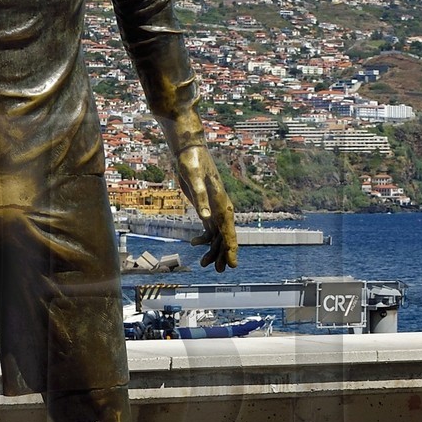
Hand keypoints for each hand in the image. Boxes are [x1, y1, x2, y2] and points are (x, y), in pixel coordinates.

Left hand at [173, 140, 236, 270]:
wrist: (189, 151)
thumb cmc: (192, 162)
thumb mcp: (193, 178)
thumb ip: (200, 198)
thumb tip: (205, 218)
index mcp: (222, 204)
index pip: (229, 232)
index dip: (231, 250)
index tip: (232, 265)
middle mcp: (221, 208)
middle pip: (225, 237)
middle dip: (222, 255)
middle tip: (217, 270)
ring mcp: (214, 208)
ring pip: (217, 235)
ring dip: (213, 250)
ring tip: (204, 264)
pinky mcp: (205, 207)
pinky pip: (209, 228)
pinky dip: (204, 239)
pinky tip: (195, 244)